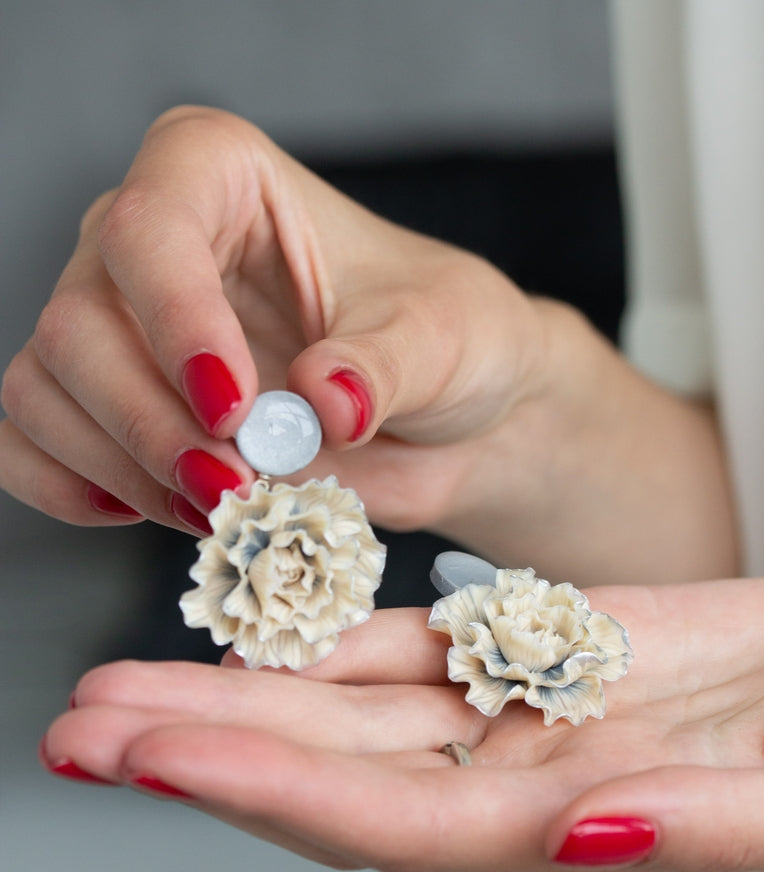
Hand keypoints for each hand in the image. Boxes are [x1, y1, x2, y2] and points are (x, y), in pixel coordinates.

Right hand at [1, 104, 734, 582]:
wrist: (448, 419)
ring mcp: (118, 330)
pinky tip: (146, 511)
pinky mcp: (109, 409)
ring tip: (222, 508)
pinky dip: (71, 491)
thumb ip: (382, 365)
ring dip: (125, 469)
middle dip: (153, 427)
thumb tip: (320, 401)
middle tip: (236, 488)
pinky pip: (32, 447)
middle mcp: (148, 246)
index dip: (176, 323)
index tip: (237, 411)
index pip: (149, 229)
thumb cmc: (448, 344)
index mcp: (217, 177)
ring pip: (46, 393)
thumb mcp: (443, 338)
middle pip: (79, 326)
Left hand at [39, 579, 763, 871]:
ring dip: (230, 693)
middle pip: (332, 772)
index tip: (163, 757)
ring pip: (345, 707)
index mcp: (570, 830)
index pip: (393, 821)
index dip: (275, 792)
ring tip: (119, 685)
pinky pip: (407, 648)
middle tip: (82, 730)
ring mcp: (508, 715)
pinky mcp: (524, 651)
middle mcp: (513, 781)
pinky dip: (325, 641)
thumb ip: (697, 824)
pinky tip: (249, 630)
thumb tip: (580, 838)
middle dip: (204, 751)